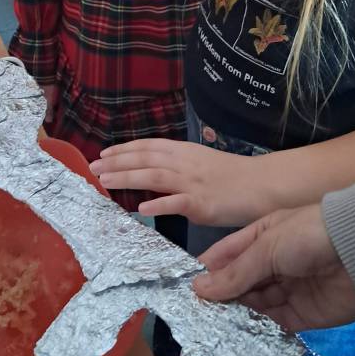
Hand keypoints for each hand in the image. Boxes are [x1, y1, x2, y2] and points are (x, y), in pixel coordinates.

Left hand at [90, 138, 266, 225]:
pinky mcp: (202, 204)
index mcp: (184, 151)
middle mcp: (185, 163)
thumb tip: (153, 172)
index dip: (124, 149)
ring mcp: (193, 182)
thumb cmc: (233, 177)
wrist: (262, 185)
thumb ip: (178, 167)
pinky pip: (176, 203)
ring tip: (104, 182)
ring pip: (154, 176)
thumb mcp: (201, 164)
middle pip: (145, 158)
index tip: (103, 154)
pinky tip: (140, 209)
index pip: (148, 146)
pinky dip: (158, 204)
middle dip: (116, 162)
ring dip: (126, 178)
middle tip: (92, 168)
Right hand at [194, 203, 354, 330]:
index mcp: (261, 236)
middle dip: (220, 296)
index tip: (182, 287)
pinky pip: (273, 325)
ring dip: (235, 314)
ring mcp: (286, 290)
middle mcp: (272, 263)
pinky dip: (257, 331)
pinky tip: (237, 338)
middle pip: (239, 282)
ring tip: (209, 328)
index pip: (227, 254)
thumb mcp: (266, 246)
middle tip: (191, 314)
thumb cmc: (307, 235)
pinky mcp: (301, 315)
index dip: (207, 270)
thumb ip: (236, 271)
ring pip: (253, 305)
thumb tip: (198, 288)